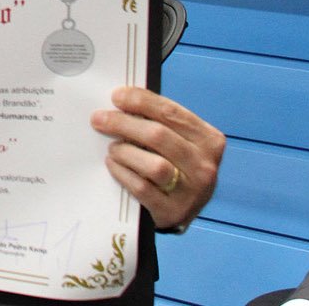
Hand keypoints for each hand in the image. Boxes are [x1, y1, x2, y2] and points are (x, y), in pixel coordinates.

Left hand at [90, 86, 224, 230]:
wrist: (181, 210)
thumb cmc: (175, 166)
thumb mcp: (178, 142)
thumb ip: (159, 122)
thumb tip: (122, 100)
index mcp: (209, 140)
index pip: (171, 112)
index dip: (141, 101)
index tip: (116, 96)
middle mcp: (204, 165)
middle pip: (159, 136)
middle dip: (124, 123)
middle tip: (99, 119)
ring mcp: (191, 192)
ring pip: (154, 165)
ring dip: (125, 152)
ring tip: (113, 149)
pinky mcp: (173, 211)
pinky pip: (142, 188)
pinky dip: (123, 173)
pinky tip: (113, 165)